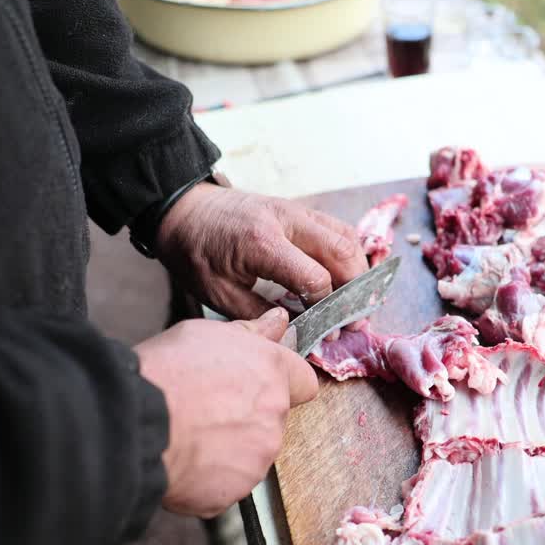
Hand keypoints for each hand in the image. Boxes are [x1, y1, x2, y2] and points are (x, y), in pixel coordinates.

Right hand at [134, 308, 317, 517]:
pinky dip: (210, 477)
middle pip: (272, 419)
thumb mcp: (205, 335)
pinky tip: (185, 460)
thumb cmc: (164, 375)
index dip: (282, 383)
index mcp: (272, 373)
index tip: (261, 386)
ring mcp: (258, 456)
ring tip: (191, 436)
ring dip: (230, 448)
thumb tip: (277, 322)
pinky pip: (228, 484)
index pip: (303, 381)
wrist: (136, 422)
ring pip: (251, 454)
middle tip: (207, 410)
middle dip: (248, 417)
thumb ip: (250, 333)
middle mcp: (274, 415)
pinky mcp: (236, 489)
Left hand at [158, 182, 367, 318]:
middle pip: (342, 253)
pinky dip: (350, 254)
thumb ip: (260, 315)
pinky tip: (348, 278)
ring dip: (360, 272)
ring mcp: (297, 211)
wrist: (184, 210)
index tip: (327, 332)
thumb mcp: (218, 293)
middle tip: (357, 322)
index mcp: (263, 243)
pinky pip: (338, 229)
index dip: (328, 309)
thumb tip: (299, 333)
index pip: (316, 278)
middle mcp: (287, 221)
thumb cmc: (196, 253)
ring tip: (359, 303)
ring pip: (347, 238)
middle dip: (357, 291)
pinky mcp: (300, 210)